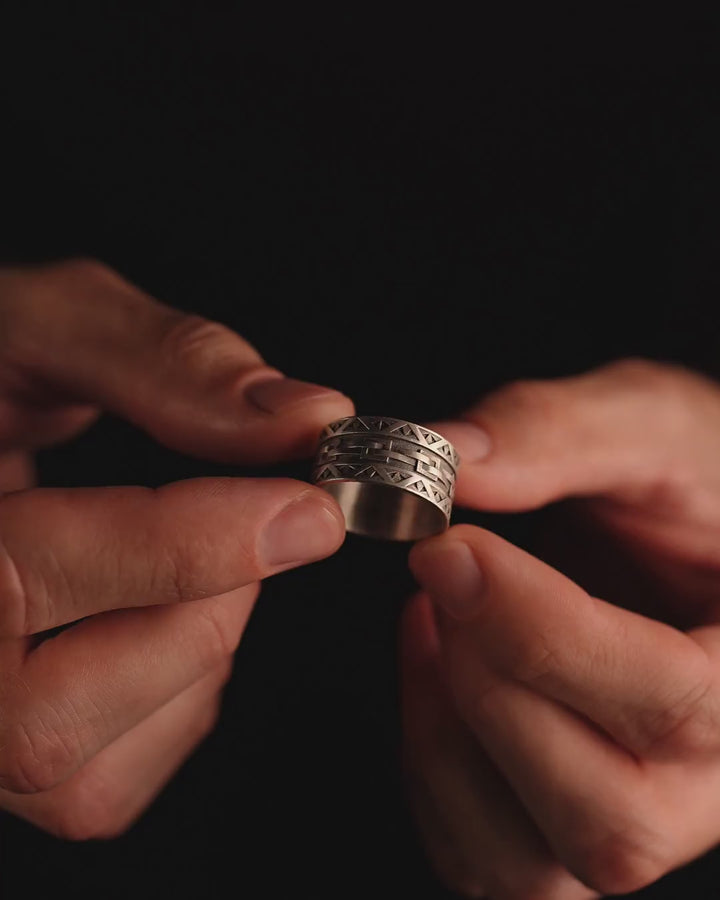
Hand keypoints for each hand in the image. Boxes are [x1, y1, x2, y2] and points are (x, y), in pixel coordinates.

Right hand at [0, 259, 352, 837]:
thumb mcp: (40, 331)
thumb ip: (163, 363)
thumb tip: (304, 417)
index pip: (27, 577)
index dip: (190, 545)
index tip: (309, 510)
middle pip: (55, 716)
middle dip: (197, 608)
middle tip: (251, 521)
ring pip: (89, 773)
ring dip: (189, 654)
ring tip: (184, 557)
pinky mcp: (5, 770)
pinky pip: (106, 784)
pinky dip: (173, 698)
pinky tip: (158, 615)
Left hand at [401, 358, 719, 897]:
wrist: (678, 531)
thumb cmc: (688, 479)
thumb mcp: (646, 425)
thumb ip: (558, 432)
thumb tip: (452, 463)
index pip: (675, 704)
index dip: (545, 633)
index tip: (453, 548)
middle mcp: (714, 782)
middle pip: (606, 815)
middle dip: (491, 681)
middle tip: (443, 568)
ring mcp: (638, 818)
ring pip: (529, 863)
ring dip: (447, 730)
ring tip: (436, 612)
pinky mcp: (559, 825)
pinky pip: (477, 852)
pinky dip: (427, 758)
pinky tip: (433, 655)